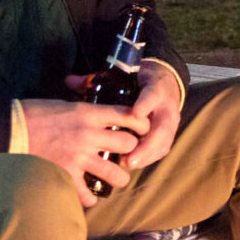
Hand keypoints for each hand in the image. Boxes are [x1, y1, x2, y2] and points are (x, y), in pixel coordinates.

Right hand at [23, 98, 147, 204]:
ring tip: (115, 179)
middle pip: (128, 144)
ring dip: (118, 178)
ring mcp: (78, 157)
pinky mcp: (65, 174)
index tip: (143, 130)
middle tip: (125, 155)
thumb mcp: (66, 106)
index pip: (128, 116)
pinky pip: (88, 193)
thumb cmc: (33, 114)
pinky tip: (90, 196)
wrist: (7, 128)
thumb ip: (86, 114)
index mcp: (88, 114)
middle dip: (131, 150)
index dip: (141, 124)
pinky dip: (90, 198)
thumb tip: (102, 118)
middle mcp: (88, 135)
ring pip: (116, 174)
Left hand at [66, 63, 184, 170]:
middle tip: (128, 158)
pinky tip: (131, 164)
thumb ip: (96, 79)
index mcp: (156, 88)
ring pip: (163, 142)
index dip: (144, 105)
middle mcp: (166, 107)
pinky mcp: (168, 134)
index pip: (152, 95)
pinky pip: (161, 149)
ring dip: (145, 156)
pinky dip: (147, 158)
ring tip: (127, 165)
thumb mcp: (123, 75)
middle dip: (146, 145)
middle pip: (161, 128)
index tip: (135, 114)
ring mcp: (170, 122)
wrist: (165, 84)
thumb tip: (70, 81)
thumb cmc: (138, 81)